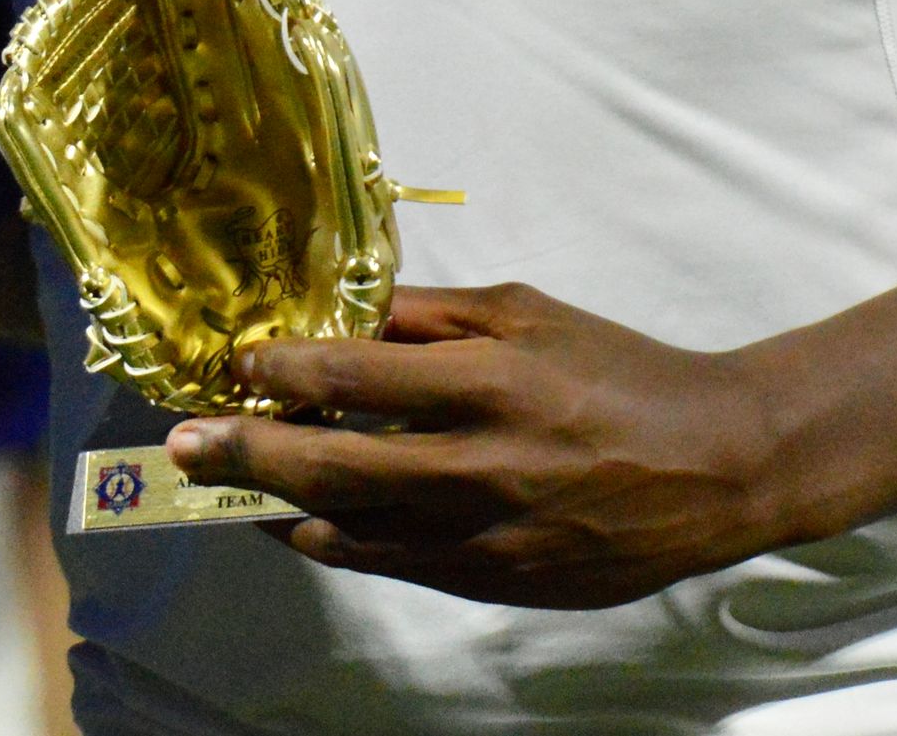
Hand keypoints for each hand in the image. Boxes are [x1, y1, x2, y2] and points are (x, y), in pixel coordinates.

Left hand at [164, 284, 807, 609]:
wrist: (715, 467)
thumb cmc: (619, 372)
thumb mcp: (528, 313)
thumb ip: (433, 316)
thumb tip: (344, 314)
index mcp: (490, 382)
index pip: (354, 374)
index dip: (279, 369)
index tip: (233, 362)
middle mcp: (479, 465)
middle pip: (331, 464)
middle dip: (243, 452)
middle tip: (182, 444)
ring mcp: (484, 535)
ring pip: (350, 529)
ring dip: (277, 506)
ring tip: (226, 486)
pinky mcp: (494, 582)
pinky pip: (391, 564)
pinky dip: (336, 541)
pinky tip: (302, 520)